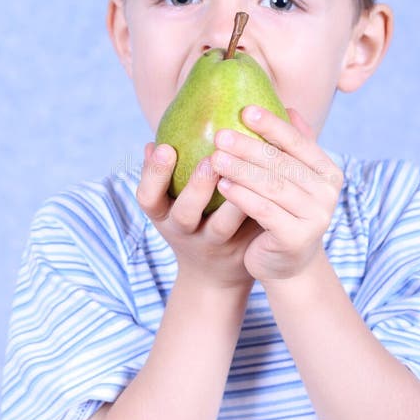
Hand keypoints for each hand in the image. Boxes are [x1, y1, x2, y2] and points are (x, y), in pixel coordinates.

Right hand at [136, 143, 259, 291]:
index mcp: (163, 218)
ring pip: (222, 225)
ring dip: (233, 200)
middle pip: (184, 214)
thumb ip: (164, 178)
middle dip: (195, 187)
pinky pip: (250, 227)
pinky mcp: (242, 249)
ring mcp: (215, 244)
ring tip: (246, 173)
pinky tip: (272, 180)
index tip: (165, 147)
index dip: (154, 174)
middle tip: (211, 159)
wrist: (215, 277)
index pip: (148, 198)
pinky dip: (259, 205)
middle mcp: (186, 234)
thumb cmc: (191, 224)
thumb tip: (152, 143)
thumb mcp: (169, 207)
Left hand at [210, 106, 342, 281]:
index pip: (298, 142)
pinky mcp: (296, 238)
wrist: (287, 265)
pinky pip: (264, 211)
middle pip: (282, 163)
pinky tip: (222, 185)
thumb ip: (292, 147)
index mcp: (328, 172)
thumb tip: (288, 106)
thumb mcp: (291, 180)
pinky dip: (242, 196)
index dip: (272, 125)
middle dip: (249, 147)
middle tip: (220, 135)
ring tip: (215, 158)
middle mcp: (327, 193)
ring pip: (272, 186)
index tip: (245, 110)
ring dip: (241, 169)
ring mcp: (315, 217)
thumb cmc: (284, 213)